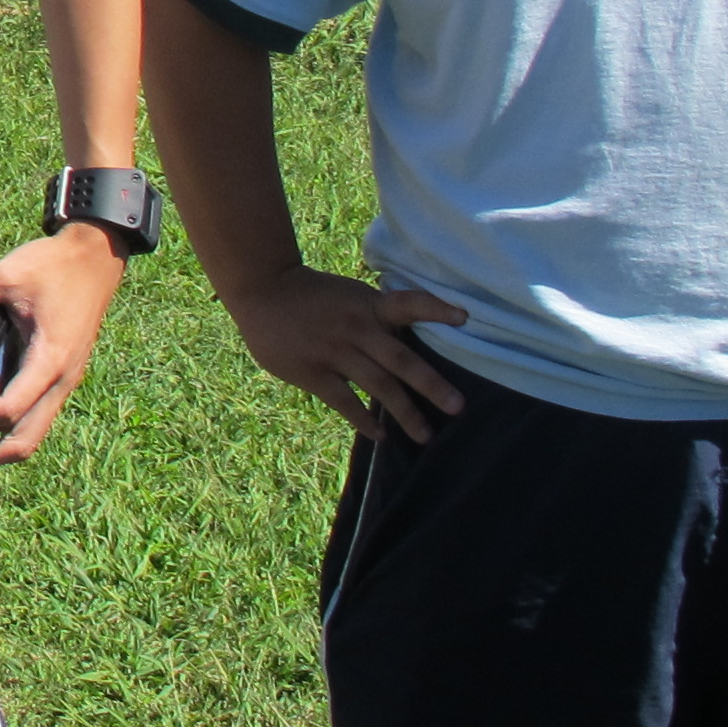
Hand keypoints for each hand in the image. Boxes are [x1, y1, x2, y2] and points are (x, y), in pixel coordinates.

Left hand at [0, 226, 128, 467]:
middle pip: (26, 441)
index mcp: (50, 358)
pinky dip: (11, 426)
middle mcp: (62, 379)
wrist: (96, 257)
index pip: (9, 409)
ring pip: (34, 432)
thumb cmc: (53, 265)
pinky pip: (38, 414)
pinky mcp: (62, 375)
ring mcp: (65, 381)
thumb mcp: (4, 276)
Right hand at [218, 266, 468, 440]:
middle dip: (430, 384)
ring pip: (377, 385)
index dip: (436, 309)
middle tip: (458, 407)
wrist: (262, 291)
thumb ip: (375, 318)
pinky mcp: (312, 372)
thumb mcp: (349, 296)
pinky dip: (363, 419)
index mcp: (368, 306)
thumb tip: (407, 345)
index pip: (408, 304)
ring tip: (425, 435)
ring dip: (404, 412)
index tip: (464, 317)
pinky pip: (344, 401)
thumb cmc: (312, 296)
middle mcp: (356, 328)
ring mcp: (334, 351)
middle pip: (400, 359)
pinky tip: (380, 435)